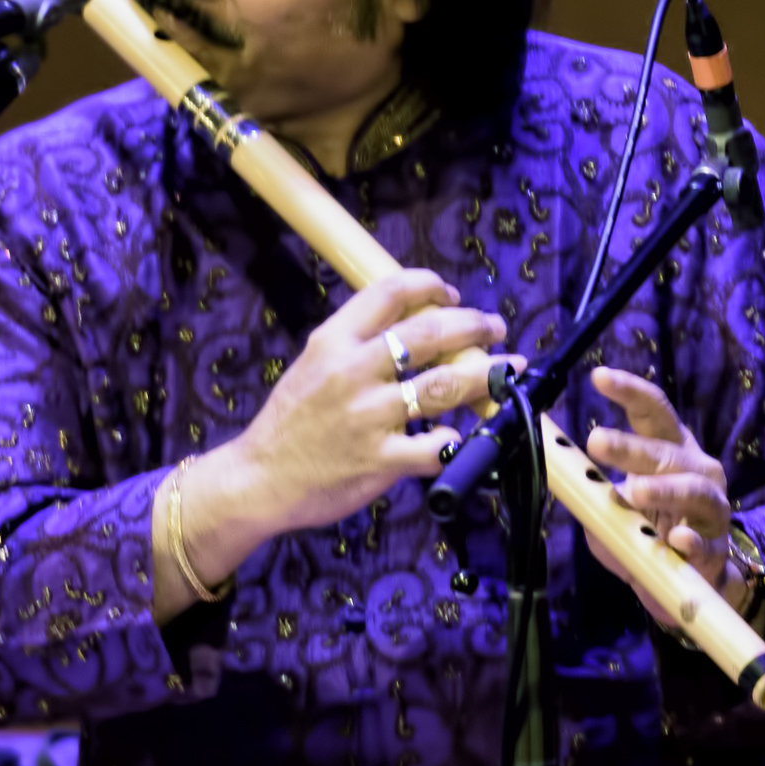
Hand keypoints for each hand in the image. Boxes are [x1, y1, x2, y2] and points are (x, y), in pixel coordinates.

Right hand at [153, 270, 513, 617]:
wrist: (258, 478)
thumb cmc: (290, 423)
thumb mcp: (313, 366)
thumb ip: (359, 345)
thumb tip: (418, 327)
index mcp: (334, 340)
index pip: (391, 292)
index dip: (432, 287)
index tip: (453, 296)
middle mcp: (352, 371)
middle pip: (431, 333)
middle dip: (474, 326)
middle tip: (495, 329)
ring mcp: (367, 416)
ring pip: (444, 386)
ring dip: (485, 376)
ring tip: (506, 372)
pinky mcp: (379, 459)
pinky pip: (434, 446)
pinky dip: (453, 440)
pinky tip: (457, 437)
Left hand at [581, 367, 742, 619]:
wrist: (683, 579)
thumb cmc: (646, 531)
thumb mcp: (611, 507)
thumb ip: (588, 488)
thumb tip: (553, 467)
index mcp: (670, 450)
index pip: (653, 411)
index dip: (628, 391)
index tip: (598, 376)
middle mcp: (696, 470)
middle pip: (666, 450)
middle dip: (631, 446)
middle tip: (596, 440)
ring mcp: (711, 507)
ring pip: (693, 489)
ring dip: (663, 489)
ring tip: (635, 490)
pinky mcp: (716, 547)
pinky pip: (705, 541)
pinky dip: (691, 540)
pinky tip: (677, 539)